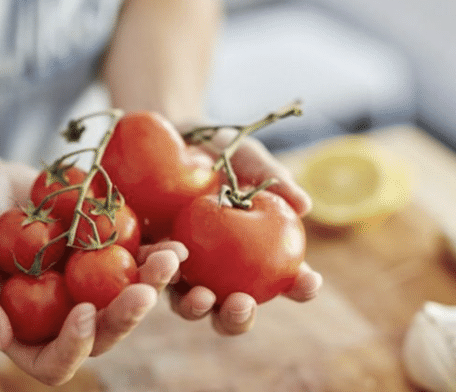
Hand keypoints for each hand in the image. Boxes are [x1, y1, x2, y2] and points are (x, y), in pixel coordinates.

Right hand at [0, 161, 182, 384]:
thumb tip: (0, 338)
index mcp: (26, 332)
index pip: (54, 363)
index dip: (73, 347)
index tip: (83, 312)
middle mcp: (63, 317)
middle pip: (103, 335)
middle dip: (126, 317)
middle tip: (143, 292)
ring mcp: (88, 288)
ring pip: (128, 300)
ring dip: (153, 285)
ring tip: (170, 260)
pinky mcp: (106, 256)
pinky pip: (137, 261)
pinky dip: (156, 254)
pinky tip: (174, 241)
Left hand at [169, 132, 322, 335]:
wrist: (168, 137)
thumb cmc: (217, 150)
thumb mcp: (245, 157)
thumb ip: (272, 178)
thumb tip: (305, 205)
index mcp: (255, 254)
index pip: (284, 280)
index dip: (300, 287)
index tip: (309, 281)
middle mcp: (219, 272)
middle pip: (232, 310)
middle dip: (238, 317)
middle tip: (241, 303)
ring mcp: (182, 270)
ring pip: (189, 305)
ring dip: (197, 308)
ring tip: (201, 296)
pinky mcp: (147, 259)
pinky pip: (151, 275)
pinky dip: (160, 274)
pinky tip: (169, 261)